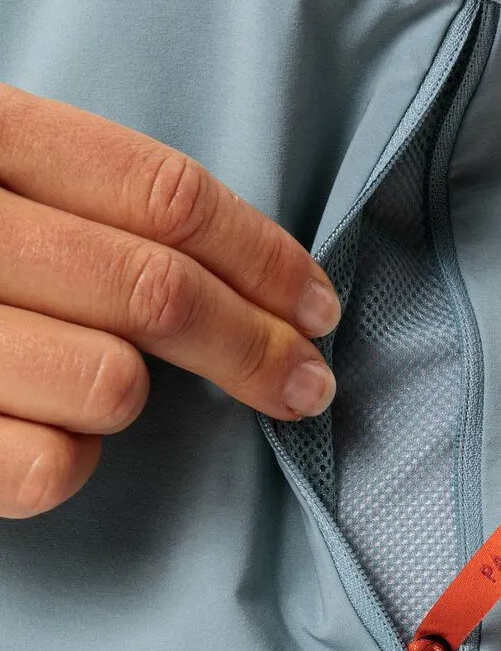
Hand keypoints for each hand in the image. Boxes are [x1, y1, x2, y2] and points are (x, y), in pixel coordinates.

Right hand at [0, 82, 341, 518]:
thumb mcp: (1, 181)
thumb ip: (91, 202)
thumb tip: (258, 279)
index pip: (163, 198)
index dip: (265, 259)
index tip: (319, 306)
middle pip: (159, 295)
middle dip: (259, 349)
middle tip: (307, 383)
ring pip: (111, 387)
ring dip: (130, 397)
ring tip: (101, 386)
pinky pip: (50, 469)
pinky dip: (68, 464)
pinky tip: (45, 434)